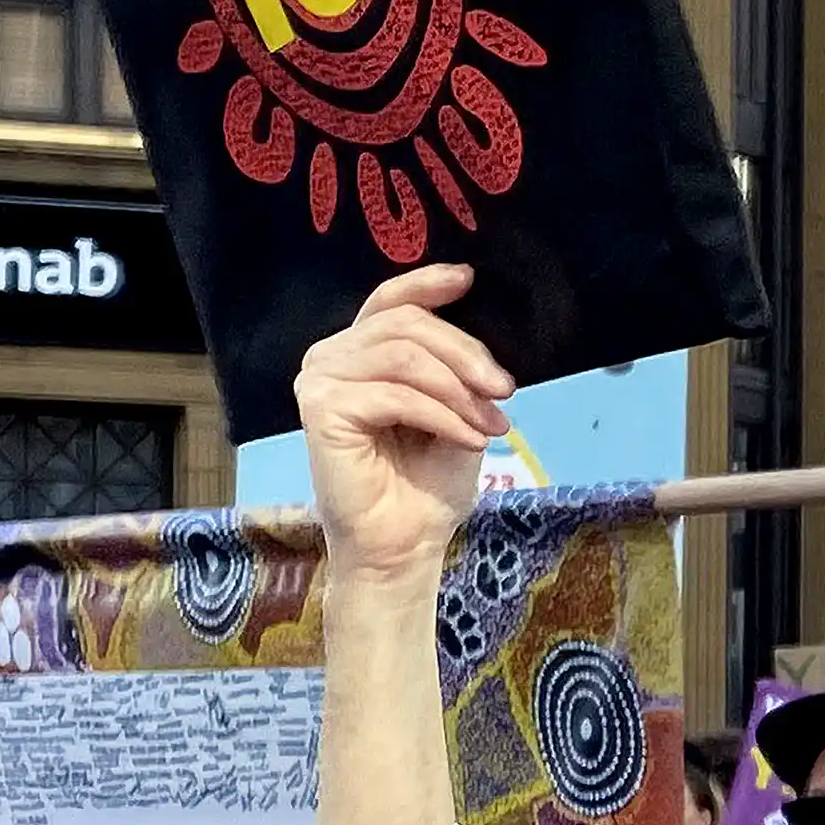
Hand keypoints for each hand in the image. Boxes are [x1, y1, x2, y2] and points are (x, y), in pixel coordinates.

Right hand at [297, 266, 506, 586]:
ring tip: (492, 425)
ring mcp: (320, 380)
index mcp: (360, 353)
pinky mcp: (321, 408)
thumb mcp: (455, 412)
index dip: (428, 284)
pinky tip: (470, 440)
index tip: (469, 280)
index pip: (391, 302)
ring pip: (405, 356)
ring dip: (460, 390)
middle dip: (466, 354)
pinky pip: (397, 395)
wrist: (404, 544)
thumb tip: (481, 334)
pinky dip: (445, 416)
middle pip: (407, 325)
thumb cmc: (426, 483)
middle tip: (504, 391)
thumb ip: (454, 369)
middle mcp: (331, 358)